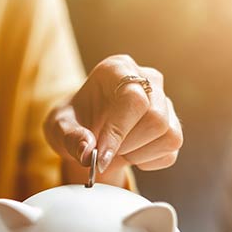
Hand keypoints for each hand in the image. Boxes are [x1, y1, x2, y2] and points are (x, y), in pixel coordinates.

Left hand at [44, 54, 182, 175]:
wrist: (86, 133)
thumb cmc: (73, 123)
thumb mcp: (59, 129)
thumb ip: (70, 138)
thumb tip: (87, 152)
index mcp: (117, 69)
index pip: (133, 98)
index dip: (119, 131)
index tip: (100, 155)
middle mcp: (148, 79)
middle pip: (156, 118)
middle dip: (127, 144)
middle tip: (103, 150)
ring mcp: (164, 102)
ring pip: (169, 135)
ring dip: (137, 153)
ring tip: (116, 149)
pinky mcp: (173, 126)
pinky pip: (170, 152)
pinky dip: (147, 162)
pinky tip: (129, 154)